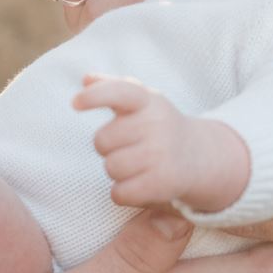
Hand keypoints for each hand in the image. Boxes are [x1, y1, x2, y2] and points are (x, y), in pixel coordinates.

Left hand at [75, 74, 250, 210]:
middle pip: (101, 141)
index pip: (119, 92)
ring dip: (118, 171)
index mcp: (147, 100)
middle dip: (109, 147)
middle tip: (131, 146)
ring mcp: (162, 154)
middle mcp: (156, 124)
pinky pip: (119, 193)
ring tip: (138, 164)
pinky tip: (141, 183)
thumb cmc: (157, 125)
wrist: (198, 155)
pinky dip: (124, 193)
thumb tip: (85, 79)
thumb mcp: (140, 101)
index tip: (74, 103)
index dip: (95, 97)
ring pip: (110, 168)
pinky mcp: (163, 183)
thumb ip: (110, 88)